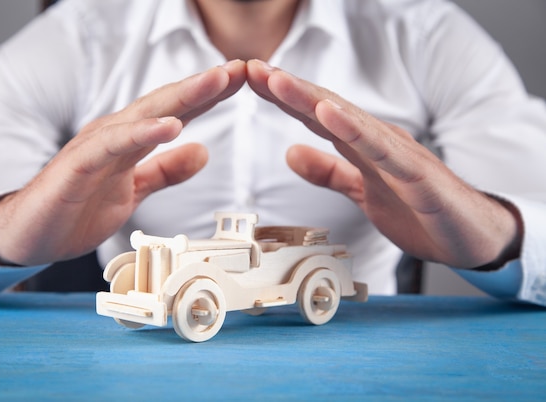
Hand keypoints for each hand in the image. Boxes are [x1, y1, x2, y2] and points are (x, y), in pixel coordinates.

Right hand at [0, 60, 246, 265]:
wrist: (29, 236)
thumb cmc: (77, 209)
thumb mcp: (134, 191)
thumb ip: (165, 171)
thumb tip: (203, 152)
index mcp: (130, 140)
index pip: (176, 112)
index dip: (210, 96)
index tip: (244, 80)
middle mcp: (115, 135)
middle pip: (166, 104)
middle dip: (204, 85)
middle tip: (240, 67)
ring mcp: (95, 147)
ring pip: (143, 116)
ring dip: (182, 98)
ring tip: (215, 82)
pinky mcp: (78, 166)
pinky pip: (113, 146)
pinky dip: (142, 133)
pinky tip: (170, 126)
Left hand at [246, 59, 521, 267]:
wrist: (474, 238)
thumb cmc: (420, 211)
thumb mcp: (362, 192)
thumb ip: (329, 173)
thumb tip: (289, 153)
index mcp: (363, 144)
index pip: (316, 115)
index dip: (282, 98)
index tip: (247, 80)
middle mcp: (378, 141)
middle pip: (326, 109)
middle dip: (286, 88)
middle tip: (250, 67)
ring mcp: (399, 155)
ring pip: (349, 121)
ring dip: (310, 99)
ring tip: (277, 81)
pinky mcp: (418, 177)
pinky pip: (381, 151)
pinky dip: (354, 130)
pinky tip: (328, 114)